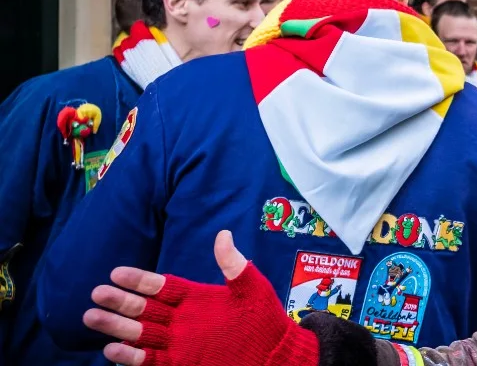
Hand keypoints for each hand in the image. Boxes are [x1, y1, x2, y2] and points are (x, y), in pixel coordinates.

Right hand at [83, 230, 318, 365]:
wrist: (274, 354)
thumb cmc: (265, 320)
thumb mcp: (251, 289)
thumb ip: (233, 265)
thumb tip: (222, 234)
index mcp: (194, 299)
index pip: (161, 287)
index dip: (140, 280)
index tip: (116, 272)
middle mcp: (180, 320)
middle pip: (144, 309)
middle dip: (120, 302)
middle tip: (96, 294)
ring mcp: (178, 343)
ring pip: (140, 334)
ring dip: (117, 327)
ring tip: (92, 317)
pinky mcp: (180, 362)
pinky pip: (150, 360)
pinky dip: (131, 356)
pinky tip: (112, 350)